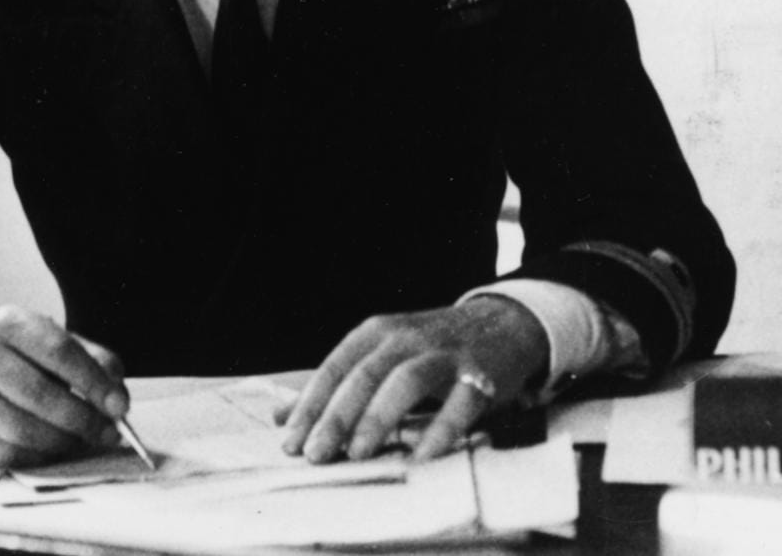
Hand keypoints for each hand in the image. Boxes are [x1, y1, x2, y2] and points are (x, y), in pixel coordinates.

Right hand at [0, 306, 128, 465]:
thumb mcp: (57, 343)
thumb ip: (95, 362)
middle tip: (107, 433)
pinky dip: (36, 457)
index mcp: (10, 323)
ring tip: (81, 441)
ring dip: (61, 442)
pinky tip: (52, 450)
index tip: (120, 407)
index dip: (93, 382)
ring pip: (21, 429)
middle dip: (82, 419)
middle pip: (39, 394)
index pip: (58, 351)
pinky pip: (3, 452)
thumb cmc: (23, 357)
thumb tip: (117, 400)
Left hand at [279, 296, 548, 462]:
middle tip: (315, 454)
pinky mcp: (480, 374)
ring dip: (379, 417)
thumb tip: (280, 419)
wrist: (501, 324)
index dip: (310, 404)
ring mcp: (445, 354)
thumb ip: (334, 387)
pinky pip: (460, 403)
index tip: (291, 440)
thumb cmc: (429, 348)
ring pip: (406, 381)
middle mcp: (407, 338)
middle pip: (365, 374)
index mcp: (377, 333)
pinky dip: (441, 430)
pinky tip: (422, 456)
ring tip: (357, 453)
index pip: (335, 367)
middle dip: (336, 416)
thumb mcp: (379, 356)